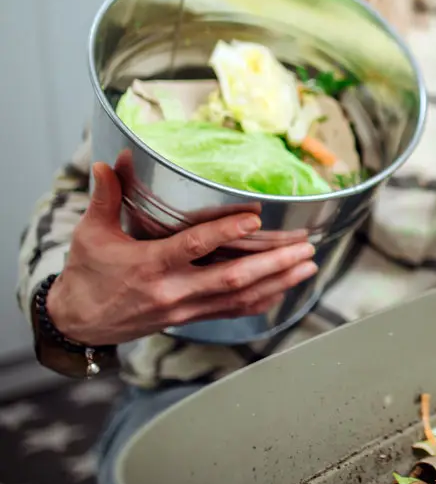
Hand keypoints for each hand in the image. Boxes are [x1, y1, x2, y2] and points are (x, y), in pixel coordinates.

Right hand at [46, 162, 317, 345]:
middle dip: (273, 263)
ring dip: (278, 281)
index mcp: (149, 265)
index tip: (256, 219)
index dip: (226, 233)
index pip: (194, 247)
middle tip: (305, 246)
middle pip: (231, 278)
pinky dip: (263, 301)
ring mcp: (185, 308)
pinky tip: (287, 288)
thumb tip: (114, 160)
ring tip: (309, 264)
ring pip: (240, 298)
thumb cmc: (87, 275)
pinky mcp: (191, 319)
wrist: (78, 323)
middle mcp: (172, 290)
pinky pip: (233, 312)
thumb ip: (106, 197)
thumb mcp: (91, 234)